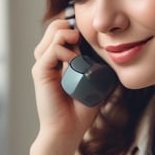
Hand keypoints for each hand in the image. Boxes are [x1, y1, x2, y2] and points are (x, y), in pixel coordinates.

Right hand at [32, 15, 98, 142]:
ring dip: (71, 37)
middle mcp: (50, 57)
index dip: (79, 27)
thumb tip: (113, 49)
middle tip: (84, 45)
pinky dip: (66, 52)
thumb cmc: (83, 107)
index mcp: (61, 57)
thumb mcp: (97, 80)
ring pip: (55, 32)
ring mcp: (44, 63)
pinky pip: (52, 50)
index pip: (65, 28)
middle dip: (74, 29)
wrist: (69, 128)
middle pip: (58, 25)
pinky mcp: (40, 71)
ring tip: (80, 55)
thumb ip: (99, 63)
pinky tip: (74, 63)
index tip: (93, 38)